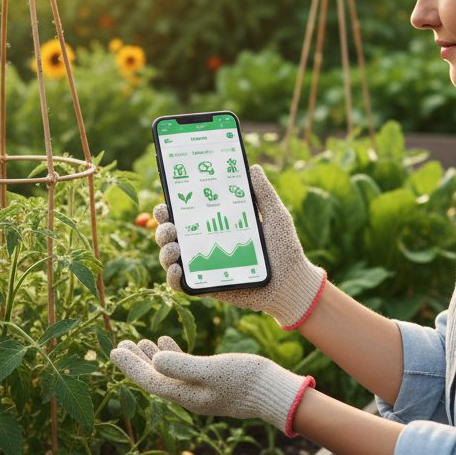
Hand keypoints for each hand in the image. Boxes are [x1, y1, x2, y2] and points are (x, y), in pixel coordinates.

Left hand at [110, 336, 314, 436]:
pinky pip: (183, 370)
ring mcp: (200, 390)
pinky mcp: (211, 383)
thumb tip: (155, 361)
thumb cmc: (246, 380)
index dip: (130, 366)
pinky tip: (166, 343)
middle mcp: (188, 395)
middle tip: (120, 345)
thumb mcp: (212, 370)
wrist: (275, 392)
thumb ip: (182, 366)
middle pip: (154, 378)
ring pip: (167, 374)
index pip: (149, 380)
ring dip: (152, 358)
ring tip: (139, 342)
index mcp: (185, 394)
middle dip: (136, 362)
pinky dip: (172, 356)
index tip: (114, 351)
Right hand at [154, 164, 325, 328]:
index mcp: (215, 225)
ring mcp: (203, 266)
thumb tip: (252, 167)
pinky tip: (178, 268)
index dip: (171, 206)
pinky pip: (180, 284)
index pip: (186, 213)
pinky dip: (172, 277)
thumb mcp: (275, 215)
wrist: (293, 283)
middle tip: (170, 224)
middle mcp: (205, 244)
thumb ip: (263, 193)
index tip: (167, 200)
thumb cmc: (284, 249)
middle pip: (171, 234)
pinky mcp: (206, 286)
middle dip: (162, 227)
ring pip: (170, 257)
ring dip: (164, 250)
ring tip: (174, 246)